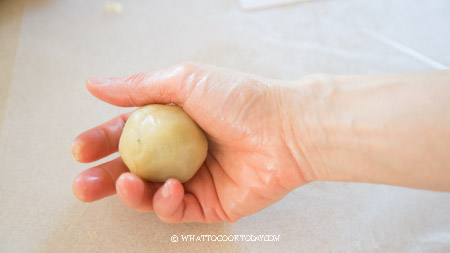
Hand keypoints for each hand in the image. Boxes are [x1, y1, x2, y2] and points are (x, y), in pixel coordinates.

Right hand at [71, 62, 314, 222]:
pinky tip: (171, 188)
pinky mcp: (210, 203)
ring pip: (149, 193)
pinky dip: (166, 202)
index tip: (81, 148)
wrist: (286, 129)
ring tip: (126, 183)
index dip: (101, 141)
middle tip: (84, 182)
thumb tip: (96, 84)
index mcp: (173, 121)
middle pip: (132, 168)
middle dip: (104, 177)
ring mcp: (194, 178)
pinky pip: (177, 209)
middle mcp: (180, 151)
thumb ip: (138, 86)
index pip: (127, 133)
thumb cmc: (241, 100)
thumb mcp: (185, 81)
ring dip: (130, 192)